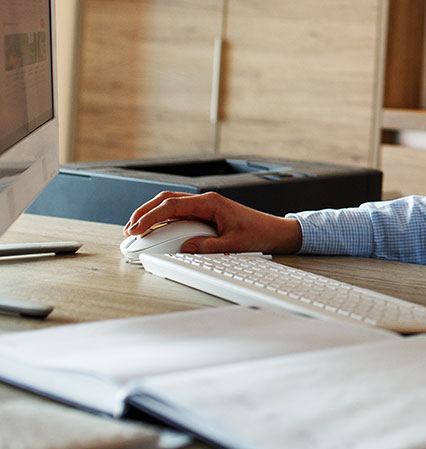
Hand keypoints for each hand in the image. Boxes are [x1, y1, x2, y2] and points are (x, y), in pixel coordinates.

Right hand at [123, 190, 302, 253]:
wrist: (275, 231)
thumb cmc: (258, 234)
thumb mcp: (233, 245)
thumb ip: (208, 247)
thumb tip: (185, 247)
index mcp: (210, 202)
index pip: (172, 205)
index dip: (150, 217)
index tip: (136, 229)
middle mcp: (205, 201)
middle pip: (166, 200)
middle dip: (144, 213)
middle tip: (128, 231)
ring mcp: (204, 206)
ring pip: (170, 205)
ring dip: (152, 215)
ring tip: (135, 231)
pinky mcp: (205, 214)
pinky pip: (179, 214)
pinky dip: (163, 220)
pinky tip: (154, 231)